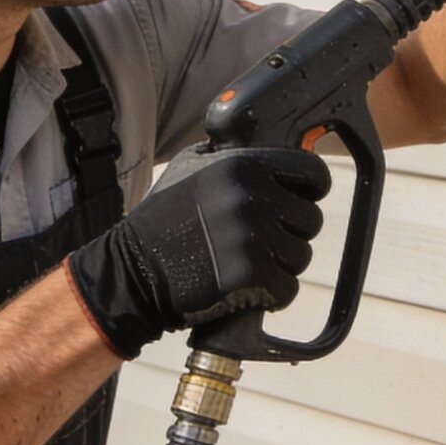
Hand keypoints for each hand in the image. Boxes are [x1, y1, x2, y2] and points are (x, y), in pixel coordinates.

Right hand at [65, 146, 331, 357]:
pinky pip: (286, 289)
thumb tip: (276, 148)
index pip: (313, 174)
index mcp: (244, 164)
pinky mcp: (249, 274)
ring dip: (279, 267)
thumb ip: (233, 156)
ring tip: (243, 266)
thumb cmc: (163, 220)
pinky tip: (243, 289)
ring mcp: (251, 236)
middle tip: (257, 245)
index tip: (294, 206)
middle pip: (310, 220)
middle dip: (289, 235)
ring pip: (300, 257)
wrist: (133, 272)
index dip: (308, 192)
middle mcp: (251, 196)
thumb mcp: (190, 167)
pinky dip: (270, 296)